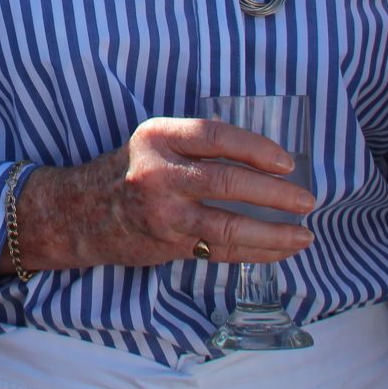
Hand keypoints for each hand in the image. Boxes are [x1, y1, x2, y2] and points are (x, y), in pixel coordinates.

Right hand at [19, 117, 315, 272]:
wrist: (80, 212)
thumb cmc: (130, 171)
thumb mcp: (155, 141)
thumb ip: (199, 144)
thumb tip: (266, 157)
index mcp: (159, 137)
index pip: (215, 136)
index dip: (256, 148)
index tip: (287, 162)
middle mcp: (158, 174)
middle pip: (226, 182)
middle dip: (275, 194)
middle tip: (307, 200)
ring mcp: (163, 213)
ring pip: (227, 226)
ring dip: (273, 233)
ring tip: (304, 234)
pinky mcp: (168, 244)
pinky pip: (220, 251)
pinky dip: (256, 252)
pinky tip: (279, 250)